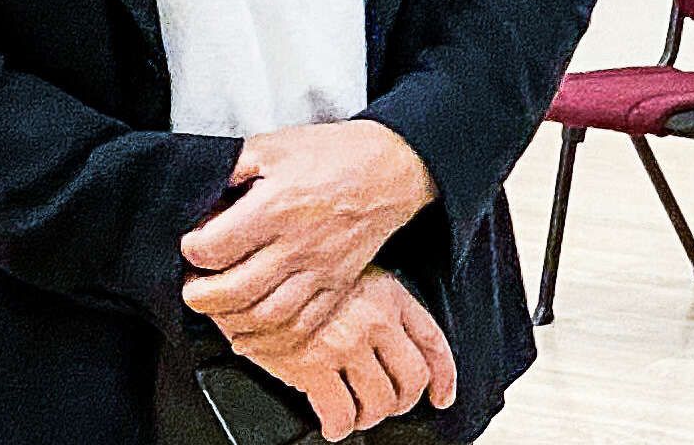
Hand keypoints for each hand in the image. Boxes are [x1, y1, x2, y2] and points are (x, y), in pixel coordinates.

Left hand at [182, 120, 437, 340]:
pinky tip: (251, 331)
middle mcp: (297, 244)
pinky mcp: (336, 285)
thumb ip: (231, 168)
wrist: (388, 169)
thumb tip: (199, 193)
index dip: (191, 249)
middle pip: (235, 291)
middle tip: (190, 287)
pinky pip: (301, 325)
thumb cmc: (330, 155)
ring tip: (216, 308)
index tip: (190, 244)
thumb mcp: (272, 145)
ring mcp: (320, 270)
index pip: (216, 247)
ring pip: (266, 316)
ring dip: (231, 320)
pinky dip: (270, 338)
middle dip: (200, 296)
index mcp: (276, 206)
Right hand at [217, 267, 456, 440]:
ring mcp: (344, 343)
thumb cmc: (296, 271)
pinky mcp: (312, 365)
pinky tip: (333, 423)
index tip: (440, 396)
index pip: (432, 343)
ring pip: (379, 402)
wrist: (249, 267)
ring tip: (356, 414)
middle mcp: (374, 319)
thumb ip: (378, 301)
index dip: (443, 378)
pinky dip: (338, 425)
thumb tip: (397, 344)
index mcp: (388, 294)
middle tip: (385, 405)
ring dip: (368, 416)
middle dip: (400, 402)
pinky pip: (339, 412)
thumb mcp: (351, 272)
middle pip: (411, 380)